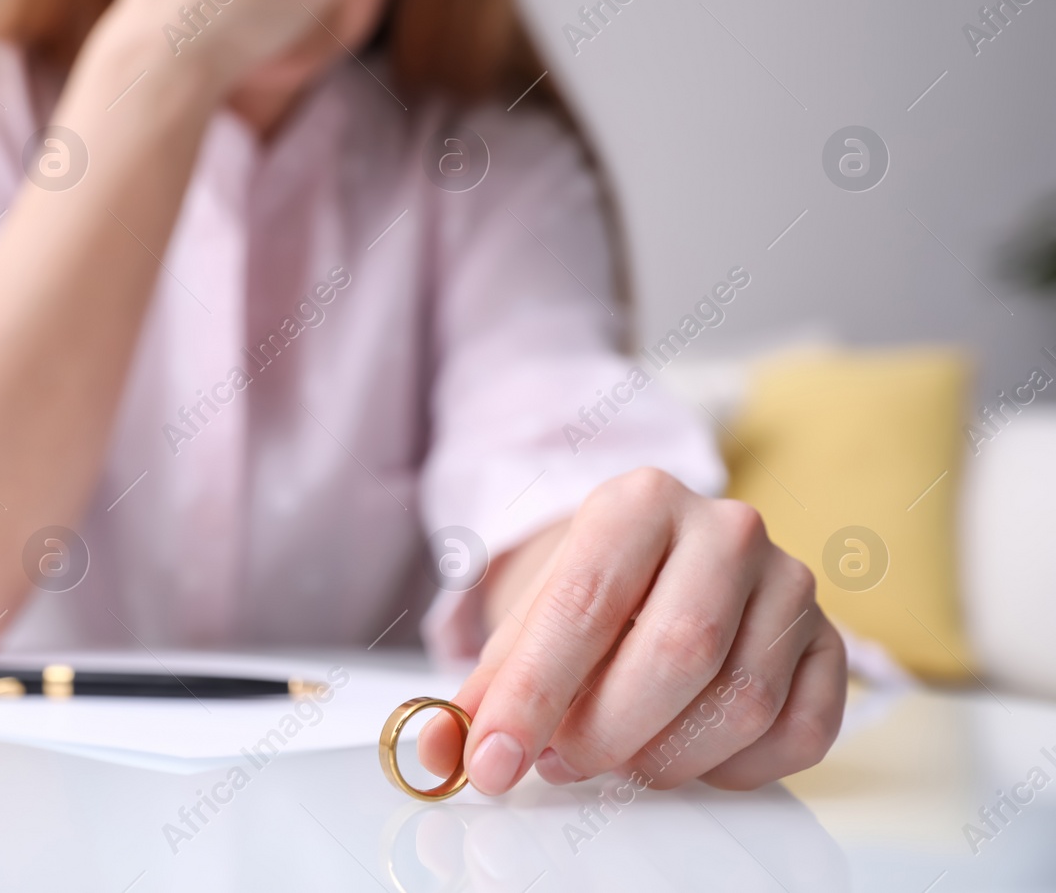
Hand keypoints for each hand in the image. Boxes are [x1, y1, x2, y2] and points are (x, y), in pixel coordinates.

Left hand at [419, 468, 845, 793]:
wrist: (659, 567)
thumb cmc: (591, 598)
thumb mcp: (526, 623)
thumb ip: (483, 690)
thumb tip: (437, 752)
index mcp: (640, 500)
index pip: (586, 604)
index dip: (534, 694)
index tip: (493, 760)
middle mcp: (726, 528)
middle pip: (676, 654)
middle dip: (605, 731)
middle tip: (561, 762)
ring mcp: (790, 583)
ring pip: (739, 703)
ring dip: (665, 757)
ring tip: (616, 756)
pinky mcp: (832, 644)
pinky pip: (800, 733)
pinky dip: (736, 769)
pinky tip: (689, 756)